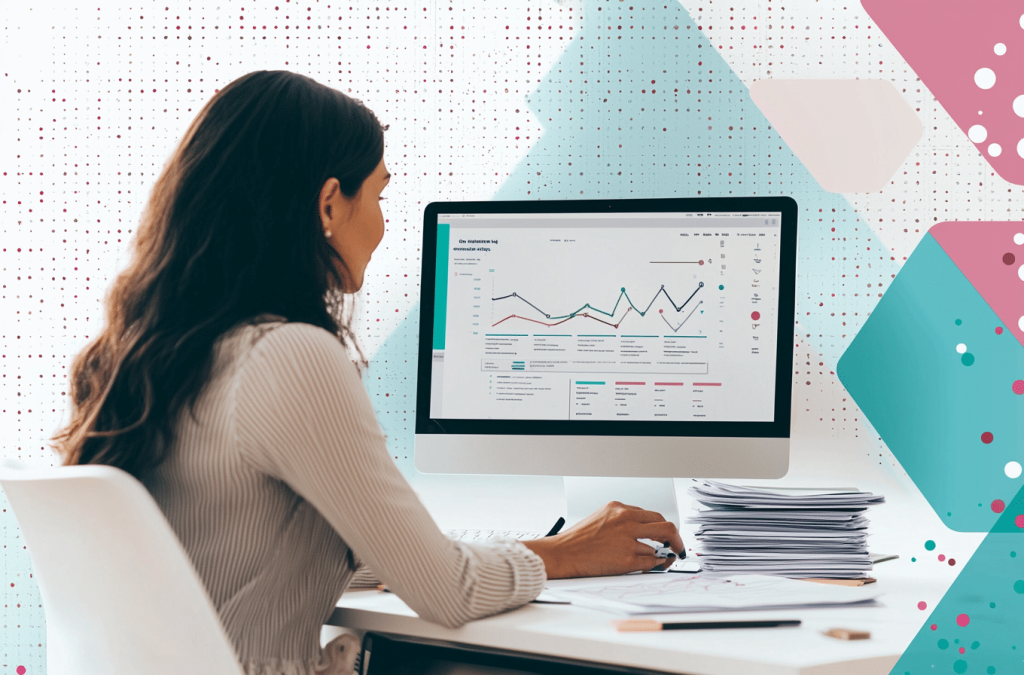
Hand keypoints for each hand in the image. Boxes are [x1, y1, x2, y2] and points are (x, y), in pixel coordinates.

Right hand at [522, 501, 684, 578]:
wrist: (563, 553)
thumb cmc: (579, 539)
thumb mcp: (602, 518)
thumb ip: (625, 521)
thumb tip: (647, 530)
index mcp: (619, 508)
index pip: (653, 515)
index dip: (664, 527)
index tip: (668, 534)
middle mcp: (626, 520)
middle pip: (666, 526)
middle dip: (676, 539)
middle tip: (677, 547)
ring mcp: (628, 540)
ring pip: (659, 545)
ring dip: (660, 553)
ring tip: (657, 558)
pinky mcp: (627, 559)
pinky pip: (651, 562)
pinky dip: (654, 564)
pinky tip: (649, 565)